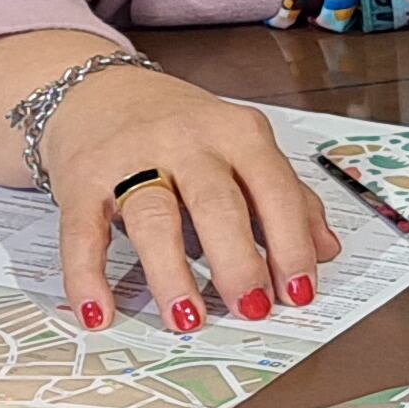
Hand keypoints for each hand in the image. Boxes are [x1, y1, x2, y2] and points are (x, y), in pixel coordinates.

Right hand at [37, 66, 346, 334]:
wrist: (95, 88)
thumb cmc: (180, 129)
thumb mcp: (242, 147)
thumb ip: (287, 195)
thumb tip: (327, 249)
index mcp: (237, 133)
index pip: (275, 189)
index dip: (291, 243)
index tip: (300, 292)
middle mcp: (187, 140)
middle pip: (217, 203)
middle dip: (238, 260)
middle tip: (251, 309)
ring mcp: (131, 157)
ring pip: (155, 218)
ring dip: (172, 273)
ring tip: (187, 319)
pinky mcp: (81, 179)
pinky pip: (83, 232)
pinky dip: (87, 277)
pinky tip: (98, 313)